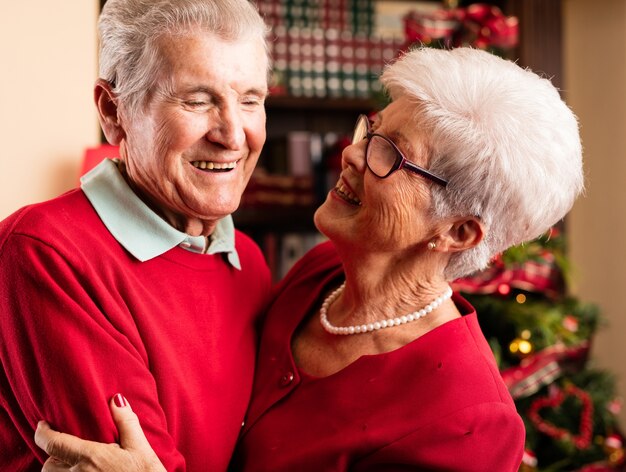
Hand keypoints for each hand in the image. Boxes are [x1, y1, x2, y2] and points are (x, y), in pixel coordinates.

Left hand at [35, 394, 165, 471]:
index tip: (42, 425)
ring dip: (58, 470)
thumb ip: (126, 423)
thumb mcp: (141, 448)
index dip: (42, 433)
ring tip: (74, 464)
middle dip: (53, 456)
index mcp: (91, 458)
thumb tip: (116, 399)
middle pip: (48, 465)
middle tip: (65, 448)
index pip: (54, 444)